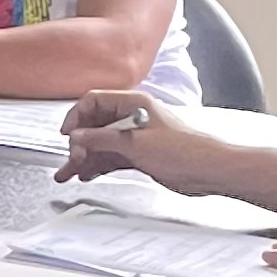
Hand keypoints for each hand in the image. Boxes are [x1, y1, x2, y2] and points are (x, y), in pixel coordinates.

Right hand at [55, 91, 208, 186]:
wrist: (209, 170)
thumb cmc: (183, 151)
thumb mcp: (136, 144)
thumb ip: (102, 139)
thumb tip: (77, 137)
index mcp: (133, 104)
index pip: (94, 101)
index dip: (77, 117)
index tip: (67, 135)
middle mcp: (132, 117)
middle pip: (94, 125)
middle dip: (79, 143)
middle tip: (73, 160)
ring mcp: (135, 137)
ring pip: (100, 144)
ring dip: (84, 158)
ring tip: (68, 173)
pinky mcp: (139, 154)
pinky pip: (111, 157)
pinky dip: (98, 165)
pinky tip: (87, 174)